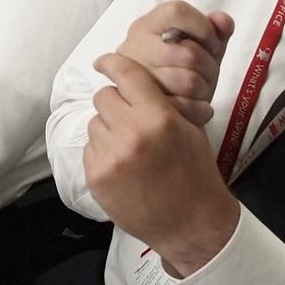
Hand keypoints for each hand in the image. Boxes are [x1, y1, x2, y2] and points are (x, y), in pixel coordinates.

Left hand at [85, 52, 241, 277]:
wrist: (191, 222)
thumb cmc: (195, 173)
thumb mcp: (189, 128)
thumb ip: (161, 101)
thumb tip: (132, 79)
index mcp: (158, 117)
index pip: (125, 74)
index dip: (112, 63)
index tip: (104, 62)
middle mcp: (130, 134)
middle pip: (104, 96)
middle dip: (116, 102)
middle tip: (130, 117)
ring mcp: (110, 157)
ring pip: (95, 122)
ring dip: (108, 128)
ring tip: (130, 147)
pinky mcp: (96, 177)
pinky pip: (90, 148)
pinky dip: (102, 152)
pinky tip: (123, 165)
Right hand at [114, 2, 235, 127]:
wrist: (156, 110)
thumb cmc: (179, 70)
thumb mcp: (197, 46)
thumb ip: (214, 30)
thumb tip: (223, 21)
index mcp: (147, 25)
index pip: (177, 11)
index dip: (202, 27)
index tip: (212, 44)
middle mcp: (134, 46)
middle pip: (189, 52)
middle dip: (209, 67)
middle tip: (209, 74)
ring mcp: (135, 78)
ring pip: (188, 81)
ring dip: (205, 89)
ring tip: (201, 90)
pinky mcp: (142, 107)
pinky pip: (183, 106)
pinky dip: (198, 109)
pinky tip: (198, 107)